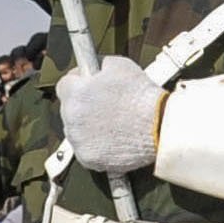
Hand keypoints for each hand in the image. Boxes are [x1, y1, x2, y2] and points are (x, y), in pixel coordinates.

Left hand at [57, 54, 161, 176]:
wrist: (159, 127)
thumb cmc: (142, 96)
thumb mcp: (119, 65)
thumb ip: (96, 64)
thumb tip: (89, 67)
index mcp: (75, 92)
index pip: (64, 85)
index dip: (79, 84)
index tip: (89, 87)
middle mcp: (71, 117)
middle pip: (69, 108)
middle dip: (83, 105)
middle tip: (106, 106)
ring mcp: (77, 140)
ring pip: (75, 130)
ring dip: (87, 126)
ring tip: (112, 123)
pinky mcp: (87, 158)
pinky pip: (85, 149)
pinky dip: (95, 145)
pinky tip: (112, 138)